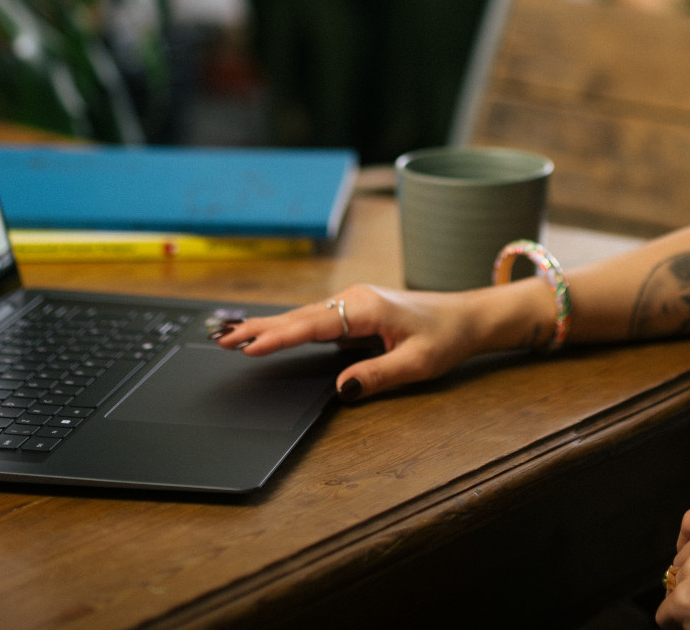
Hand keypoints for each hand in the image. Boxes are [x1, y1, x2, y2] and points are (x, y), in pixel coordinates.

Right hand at [209, 282, 546, 398]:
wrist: (467, 317)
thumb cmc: (446, 337)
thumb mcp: (418, 364)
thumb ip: (379, 376)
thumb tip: (342, 389)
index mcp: (366, 308)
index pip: (313, 325)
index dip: (279, 337)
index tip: (250, 347)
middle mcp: (354, 300)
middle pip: (298, 317)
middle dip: (259, 329)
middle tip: (221, 341)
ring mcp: (352, 303)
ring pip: (301, 317)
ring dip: (267, 327)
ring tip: (231, 338)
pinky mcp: (353, 312)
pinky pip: (313, 320)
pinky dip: (286, 327)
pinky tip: (267, 334)